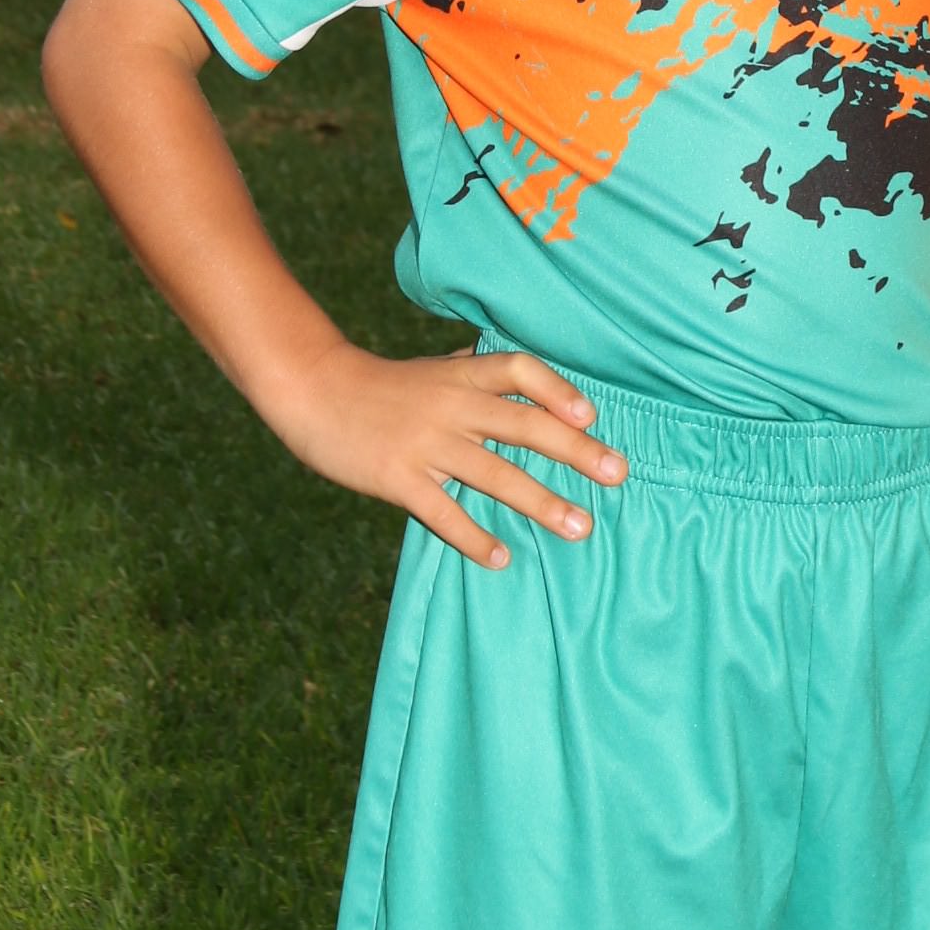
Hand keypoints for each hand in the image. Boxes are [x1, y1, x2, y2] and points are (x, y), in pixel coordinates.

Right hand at [263, 340, 625, 567]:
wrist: (313, 390)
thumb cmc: (381, 384)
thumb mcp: (433, 370)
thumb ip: (474, 374)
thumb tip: (521, 378)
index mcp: (461, 376)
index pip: (519, 371)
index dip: (558, 391)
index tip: (591, 416)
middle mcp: (450, 406)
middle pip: (523, 425)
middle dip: (575, 451)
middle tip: (617, 474)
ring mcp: (425, 442)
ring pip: (494, 473)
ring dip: (541, 502)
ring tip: (579, 527)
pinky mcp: (397, 477)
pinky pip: (443, 512)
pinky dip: (473, 537)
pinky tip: (501, 559)